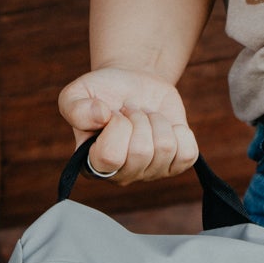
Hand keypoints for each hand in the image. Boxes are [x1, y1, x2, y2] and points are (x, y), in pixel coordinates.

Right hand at [58, 65, 198, 183]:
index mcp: (93, 165)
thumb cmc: (103, 92)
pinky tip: (166, 127)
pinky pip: (188, 154)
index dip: (117, 126)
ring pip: (166, 149)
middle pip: (141, 153)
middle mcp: (122, 176)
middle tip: (132, 112)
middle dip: (139, 119)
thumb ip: (74, 107)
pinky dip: (180, 131)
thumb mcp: (77, 93)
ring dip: (157, 121)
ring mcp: (151, 174)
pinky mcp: (176, 165)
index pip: (111, 156)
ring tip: (146, 117)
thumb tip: (101, 116)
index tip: (113, 113)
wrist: (133, 86)